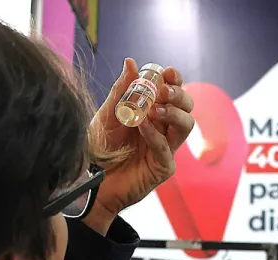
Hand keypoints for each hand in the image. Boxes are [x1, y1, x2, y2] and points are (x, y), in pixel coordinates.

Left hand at [85, 58, 195, 234]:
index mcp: (154, 114)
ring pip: (186, 127)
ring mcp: (166, 149)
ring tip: (155, 109)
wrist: (91, 178)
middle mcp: (163, 130)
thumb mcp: (108, 114)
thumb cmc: (100, 147)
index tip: (168, 72)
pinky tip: (142, 125)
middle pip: (186, 108)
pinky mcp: (162, 168)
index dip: (175, 81)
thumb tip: (131, 62)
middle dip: (180, 96)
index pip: (173, 94)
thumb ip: (121, 90)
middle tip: (165, 91)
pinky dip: (155, 135)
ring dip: (174, 114)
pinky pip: (166, 149)